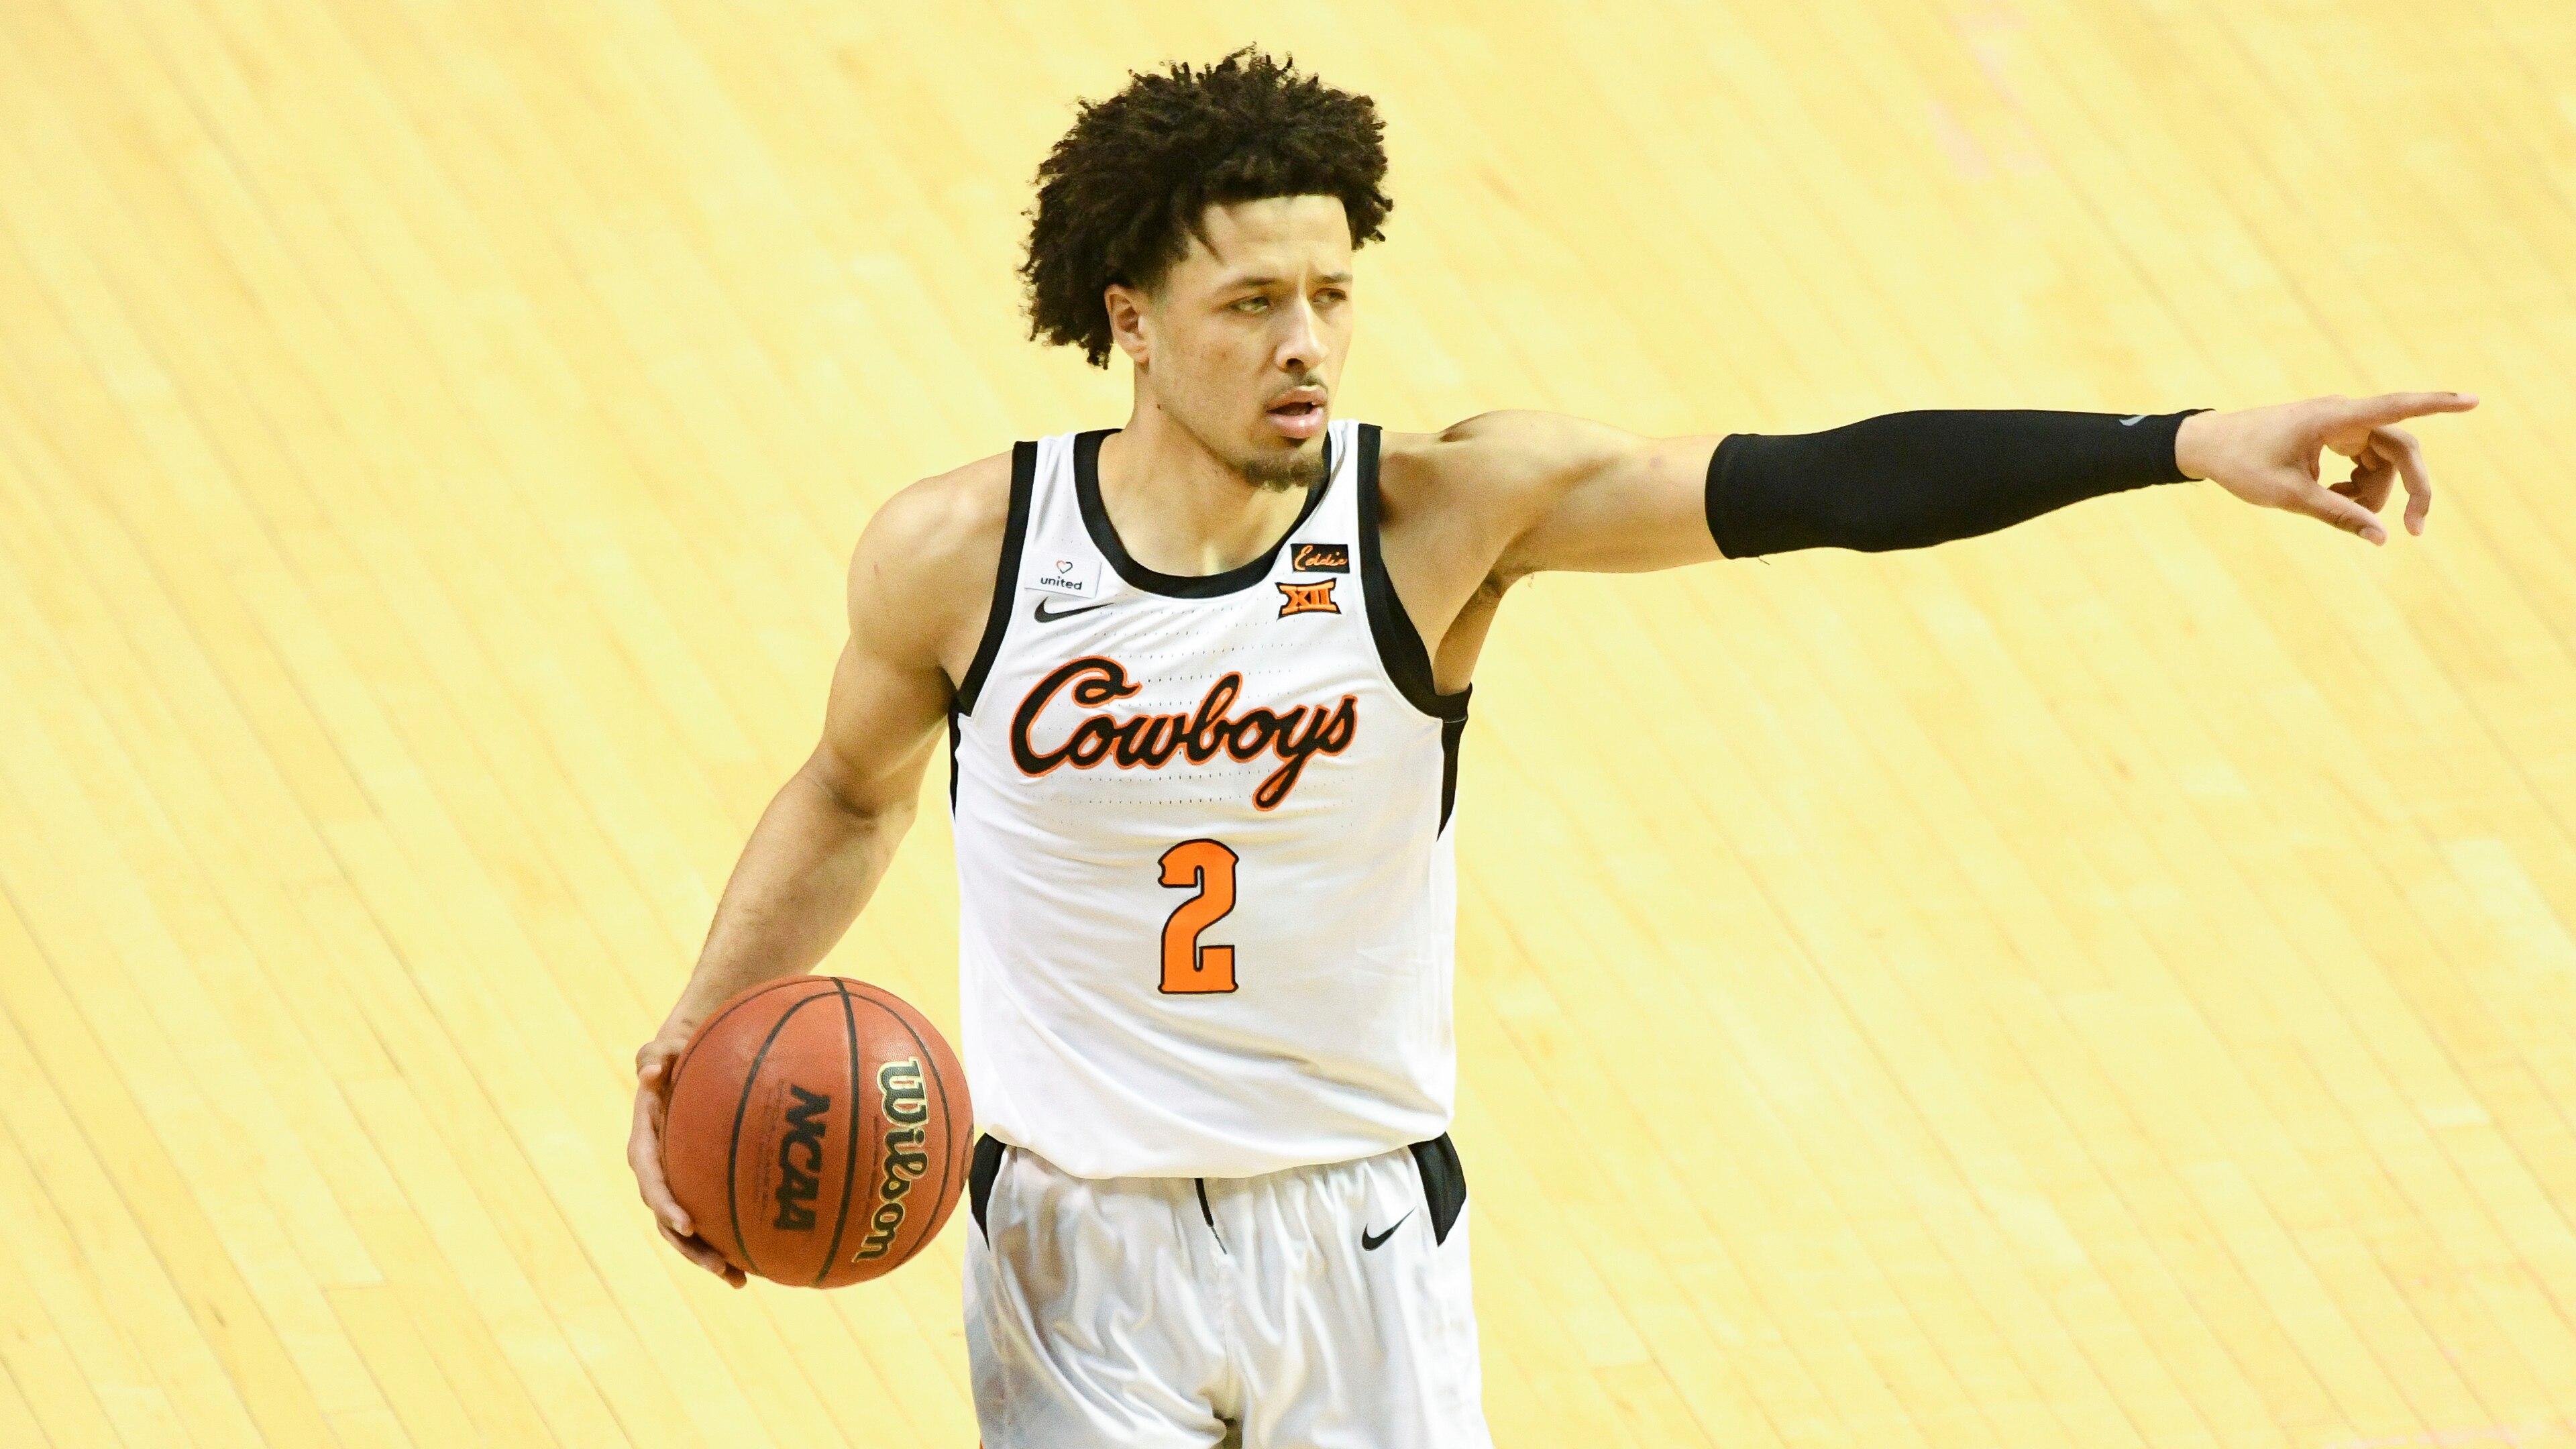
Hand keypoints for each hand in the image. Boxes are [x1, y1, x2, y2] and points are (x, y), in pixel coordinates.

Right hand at [629, 1028, 747, 1287]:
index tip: (686, 1224)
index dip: (666, 1204)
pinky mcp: (700, 1184)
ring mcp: (679, 1181)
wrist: (686, 1059)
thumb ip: (655, 1055)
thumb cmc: (680, 1051)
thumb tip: (650, 1071)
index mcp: (645, 1143)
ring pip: (689, 1230)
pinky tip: (763, 1260)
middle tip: (720, 1267)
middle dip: (692, 1249)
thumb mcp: (666, 1048)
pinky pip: (714, 1217)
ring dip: (709, 1258)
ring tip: (740, 1281)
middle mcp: (659, 1170)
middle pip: (669, 1219)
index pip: (651, 1179)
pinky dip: (732, 1238)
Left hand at [2175, 391, 2477, 544]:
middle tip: (2415, 529)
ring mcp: (2340, 424)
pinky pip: (2365, 462)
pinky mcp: (2334, 436)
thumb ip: (2337, 514)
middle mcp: (2343, 415)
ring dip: (2372, 491)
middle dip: (2410, 488)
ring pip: (2382, 461)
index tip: (2473, 400)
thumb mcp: (2289, 496)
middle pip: (2400, 448)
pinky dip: (2356, 485)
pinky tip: (2330, 496)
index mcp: (2334, 417)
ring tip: (2336, 507)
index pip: (2396, 407)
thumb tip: (2380, 538)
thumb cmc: (2241, 465)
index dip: (2437, 404)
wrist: (2206, 446)